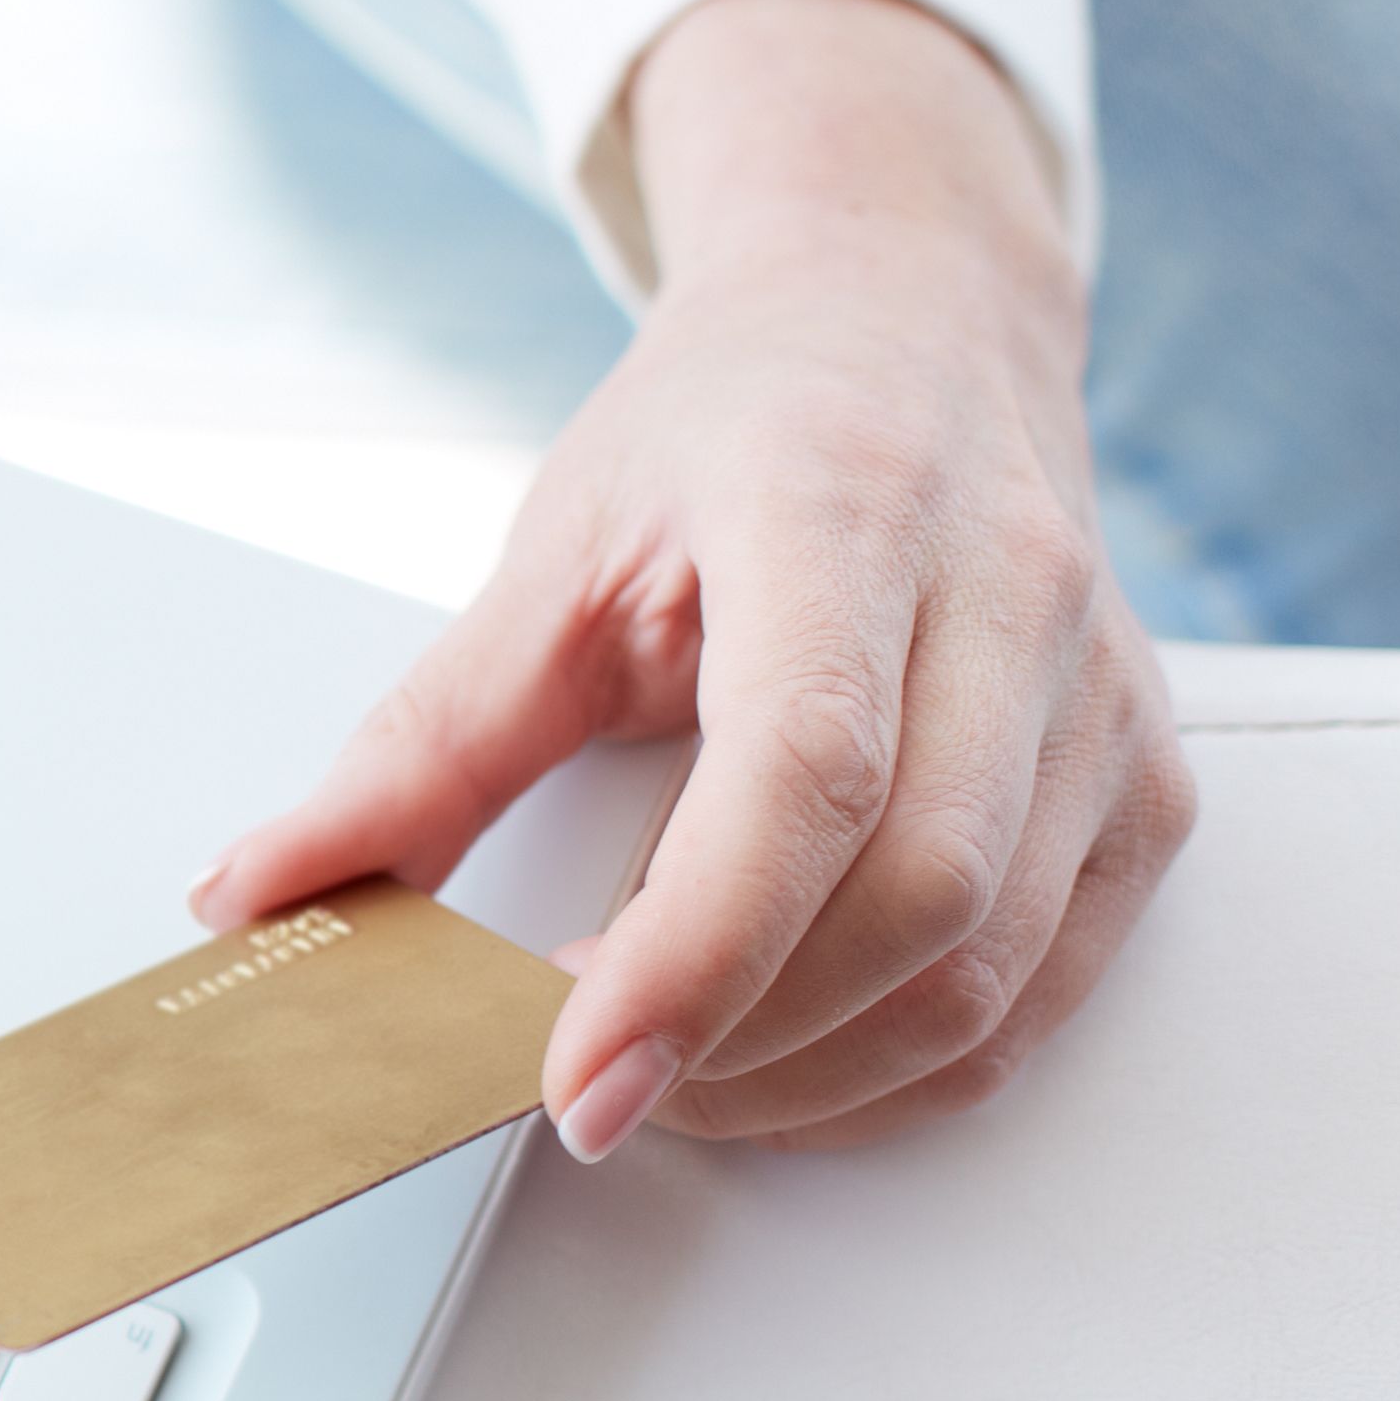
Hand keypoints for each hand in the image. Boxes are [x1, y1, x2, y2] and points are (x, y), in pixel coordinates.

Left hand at [192, 0, 1194, 1153]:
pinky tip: (784, 1064)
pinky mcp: (1140, 781)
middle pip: (917, 900)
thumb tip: (259, 890)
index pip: (807, 776)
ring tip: (667, 1076)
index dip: (694, 957)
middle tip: (585, 1079)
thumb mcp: (551, 551)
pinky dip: (905, 1070)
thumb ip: (420, 741)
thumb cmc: (737, 425)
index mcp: (848, 512)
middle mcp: (1013, 600)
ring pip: (987, 969)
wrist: (905, 321)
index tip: (575, 1077)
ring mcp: (1099, 699)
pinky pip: (1045, 988)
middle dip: (736, 1040)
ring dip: (809, 1076)